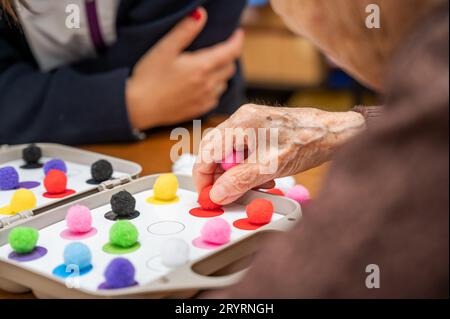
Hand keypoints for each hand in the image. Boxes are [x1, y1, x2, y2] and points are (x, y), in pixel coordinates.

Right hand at [126, 7, 243, 129]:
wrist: (139, 107)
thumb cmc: (149, 76)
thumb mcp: (165, 48)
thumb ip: (185, 31)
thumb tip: (201, 14)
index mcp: (202, 67)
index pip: (231, 52)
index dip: (237, 40)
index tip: (238, 33)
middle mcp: (208, 84)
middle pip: (230, 67)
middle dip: (229, 56)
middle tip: (220, 49)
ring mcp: (205, 99)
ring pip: (224, 83)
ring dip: (221, 73)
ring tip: (210, 66)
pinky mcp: (199, 110)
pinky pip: (216, 97)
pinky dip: (214, 88)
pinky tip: (203, 85)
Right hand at [193, 104, 365, 203]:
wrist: (332, 133)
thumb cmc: (307, 142)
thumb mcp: (271, 167)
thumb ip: (240, 181)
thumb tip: (217, 194)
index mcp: (242, 123)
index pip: (207, 151)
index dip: (203, 177)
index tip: (208, 195)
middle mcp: (242, 118)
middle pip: (214, 150)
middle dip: (217, 175)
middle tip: (224, 194)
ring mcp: (250, 122)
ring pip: (227, 151)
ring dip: (233, 172)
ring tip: (249, 186)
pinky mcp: (259, 128)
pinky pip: (241, 150)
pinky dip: (245, 166)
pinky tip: (259, 176)